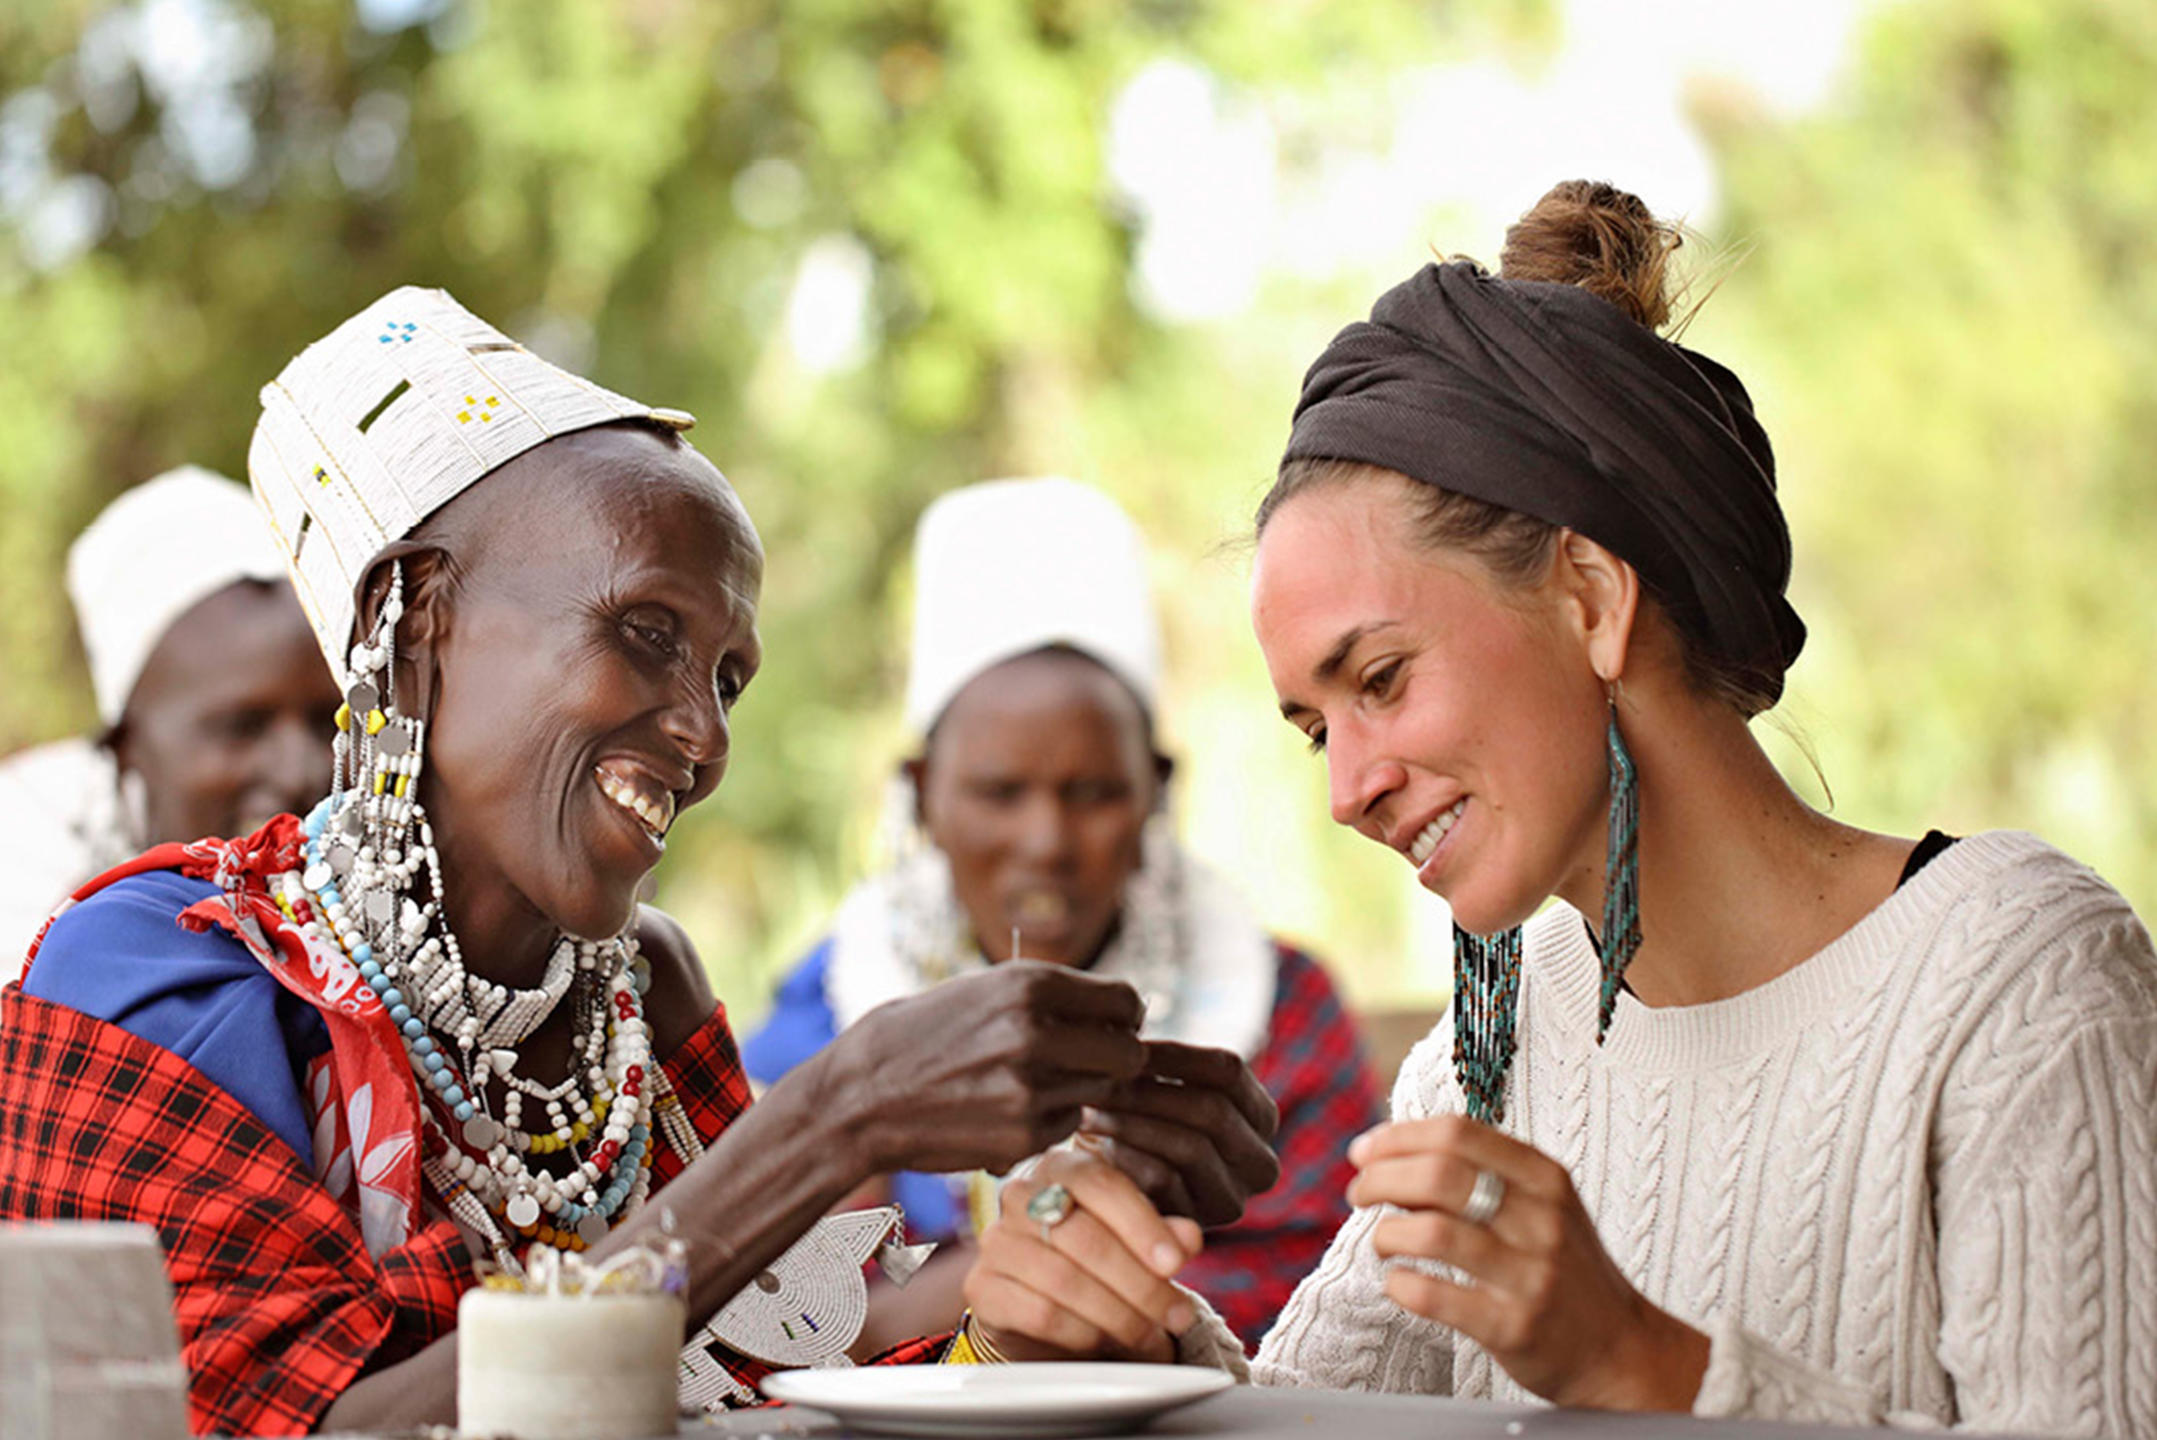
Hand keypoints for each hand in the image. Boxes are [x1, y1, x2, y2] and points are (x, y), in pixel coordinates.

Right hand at [810, 960, 1147, 1177]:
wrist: (859, 1097)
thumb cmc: (921, 1036)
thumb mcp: (984, 991)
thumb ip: (1049, 996)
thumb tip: (1121, 1009)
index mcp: (1029, 984)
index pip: (1125, 1000)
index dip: (1125, 1016)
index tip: (1110, 1026)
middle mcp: (1036, 1032)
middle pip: (1128, 1053)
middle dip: (1116, 1058)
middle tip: (1088, 1062)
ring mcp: (1030, 1088)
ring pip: (1099, 1092)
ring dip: (1078, 1089)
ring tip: (1029, 1082)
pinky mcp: (1021, 1134)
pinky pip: (1066, 1125)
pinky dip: (1049, 1120)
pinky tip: (1007, 1109)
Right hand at [963, 1149, 1203, 1362]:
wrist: (1042, 1308)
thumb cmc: (1095, 1261)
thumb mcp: (1135, 1241)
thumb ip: (1162, 1235)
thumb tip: (1187, 1236)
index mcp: (1061, 1167)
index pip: (1101, 1184)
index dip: (1143, 1224)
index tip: (1176, 1262)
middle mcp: (1021, 1196)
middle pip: (1085, 1237)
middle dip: (1141, 1283)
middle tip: (1176, 1313)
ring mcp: (996, 1241)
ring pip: (1064, 1278)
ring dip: (1118, 1313)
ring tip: (1149, 1333)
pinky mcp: (982, 1288)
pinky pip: (1039, 1313)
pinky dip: (1082, 1332)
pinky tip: (1104, 1339)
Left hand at [1076, 1041, 1280, 1226]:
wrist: (1108, 1194)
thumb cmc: (1132, 1124)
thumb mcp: (1154, 1088)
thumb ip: (1155, 1062)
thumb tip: (1130, 1020)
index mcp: (1261, 1117)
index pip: (1228, 1071)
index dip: (1173, 1054)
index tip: (1124, 1044)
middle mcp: (1261, 1162)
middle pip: (1211, 1109)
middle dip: (1148, 1090)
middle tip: (1097, 1076)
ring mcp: (1233, 1200)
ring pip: (1190, 1146)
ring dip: (1132, 1121)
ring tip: (1088, 1105)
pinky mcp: (1197, 1227)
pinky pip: (1164, 1182)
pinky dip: (1124, 1157)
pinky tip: (1089, 1143)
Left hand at [1348, 1115, 1709, 1411]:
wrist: (1619, 1349)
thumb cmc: (1561, 1266)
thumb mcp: (1543, 1203)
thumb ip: (1482, 1171)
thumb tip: (1392, 1150)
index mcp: (1544, 1177)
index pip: (1457, 1133)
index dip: (1397, 1137)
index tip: (1364, 1152)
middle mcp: (1541, 1219)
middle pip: (1438, 1175)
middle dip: (1380, 1179)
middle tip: (1360, 1194)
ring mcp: (1530, 1275)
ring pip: (1431, 1232)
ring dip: (1386, 1233)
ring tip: (1383, 1241)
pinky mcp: (1513, 1327)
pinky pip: (1434, 1296)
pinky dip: (1400, 1284)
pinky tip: (1398, 1282)